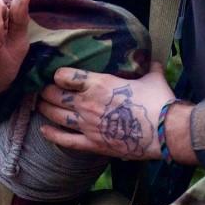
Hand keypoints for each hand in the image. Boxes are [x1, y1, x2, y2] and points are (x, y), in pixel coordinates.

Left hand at [39, 66, 193, 162]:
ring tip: (39, 105)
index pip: (67, 75)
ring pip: (56, 115)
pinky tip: (43, 130)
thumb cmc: (159, 101)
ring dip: (45, 109)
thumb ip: (148, 68)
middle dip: (46, 92)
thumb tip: (152, 61)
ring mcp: (87, 125)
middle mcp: (88, 103)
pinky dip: (51, 135)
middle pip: (56, 95)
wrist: (165, 131)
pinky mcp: (92, 144)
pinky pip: (65, 140)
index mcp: (99, 83)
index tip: (57, 75)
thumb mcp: (152, 78)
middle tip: (42, 90)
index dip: (59, 75)